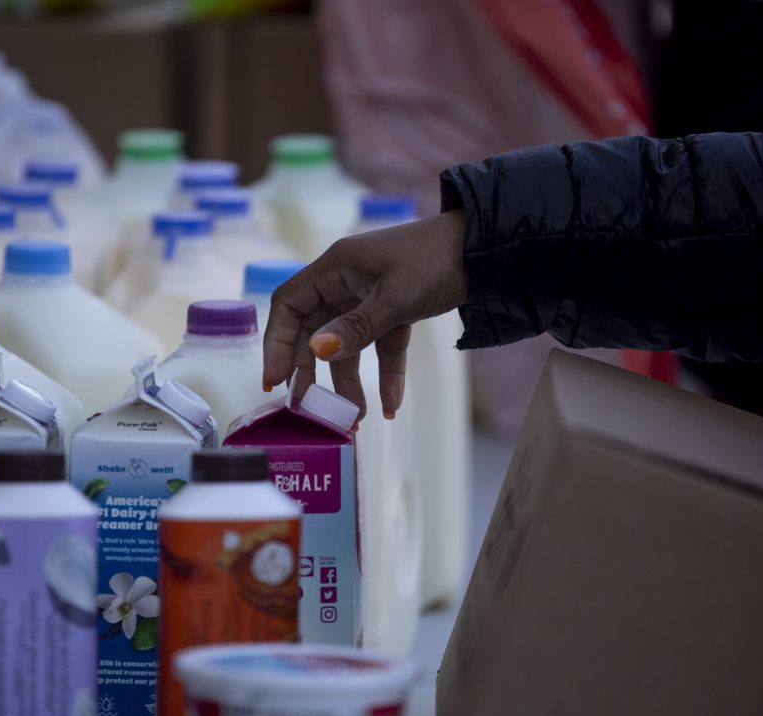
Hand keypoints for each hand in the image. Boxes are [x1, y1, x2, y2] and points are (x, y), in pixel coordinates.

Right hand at [262, 209, 467, 419]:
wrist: (487, 250)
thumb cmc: (436, 259)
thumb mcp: (395, 297)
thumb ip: (356, 327)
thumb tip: (318, 350)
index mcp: (335, 268)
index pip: (289, 305)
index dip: (277, 342)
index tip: (275, 380)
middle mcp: (346, 283)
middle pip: (314, 330)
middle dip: (311, 371)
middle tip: (309, 408)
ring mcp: (370, 298)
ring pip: (348, 345)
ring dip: (349, 381)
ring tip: (355, 419)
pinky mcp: (396, 312)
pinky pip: (383, 347)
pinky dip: (386, 375)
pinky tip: (391, 406)